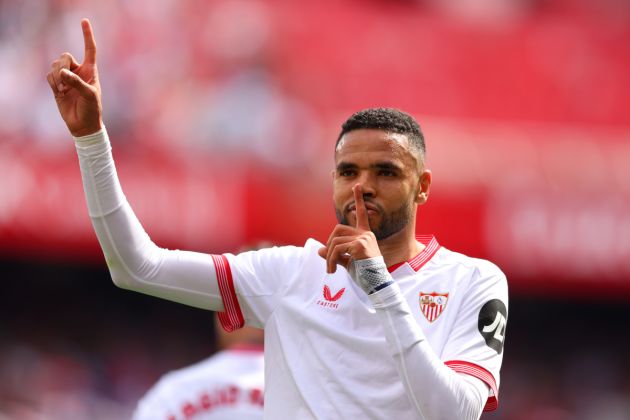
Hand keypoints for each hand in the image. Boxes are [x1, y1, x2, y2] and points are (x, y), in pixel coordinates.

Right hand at [47, 19, 102, 136]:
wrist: (82, 125)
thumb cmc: (92, 110)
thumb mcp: (89, 95)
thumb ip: (77, 82)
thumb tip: (62, 72)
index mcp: (91, 71)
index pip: (90, 49)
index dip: (87, 35)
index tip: (84, 21)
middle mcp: (78, 71)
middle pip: (65, 56)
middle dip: (63, 66)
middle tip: (66, 81)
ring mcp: (67, 77)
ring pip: (55, 65)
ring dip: (57, 77)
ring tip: (63, 90)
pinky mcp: (57, 85)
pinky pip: (49, 75)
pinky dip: (52, 82)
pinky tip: (59, 92)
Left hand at [318, 184, 381, 272]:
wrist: (377, 285)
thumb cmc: (365, 275)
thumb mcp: (348, 262)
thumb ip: (335, 254)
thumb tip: (320, 250)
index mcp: (365, 235)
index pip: (362, 214)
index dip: (358, 199)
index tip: (357, 185)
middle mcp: (365, 234)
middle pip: (337, 229)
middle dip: (329, 244)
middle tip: (328, 261)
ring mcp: (363, 239)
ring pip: (335, 242)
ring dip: (329, 257)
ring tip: (330, 269)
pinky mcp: (360, 246)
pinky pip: (337, 249)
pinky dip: (331, 260)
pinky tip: (333, 270)